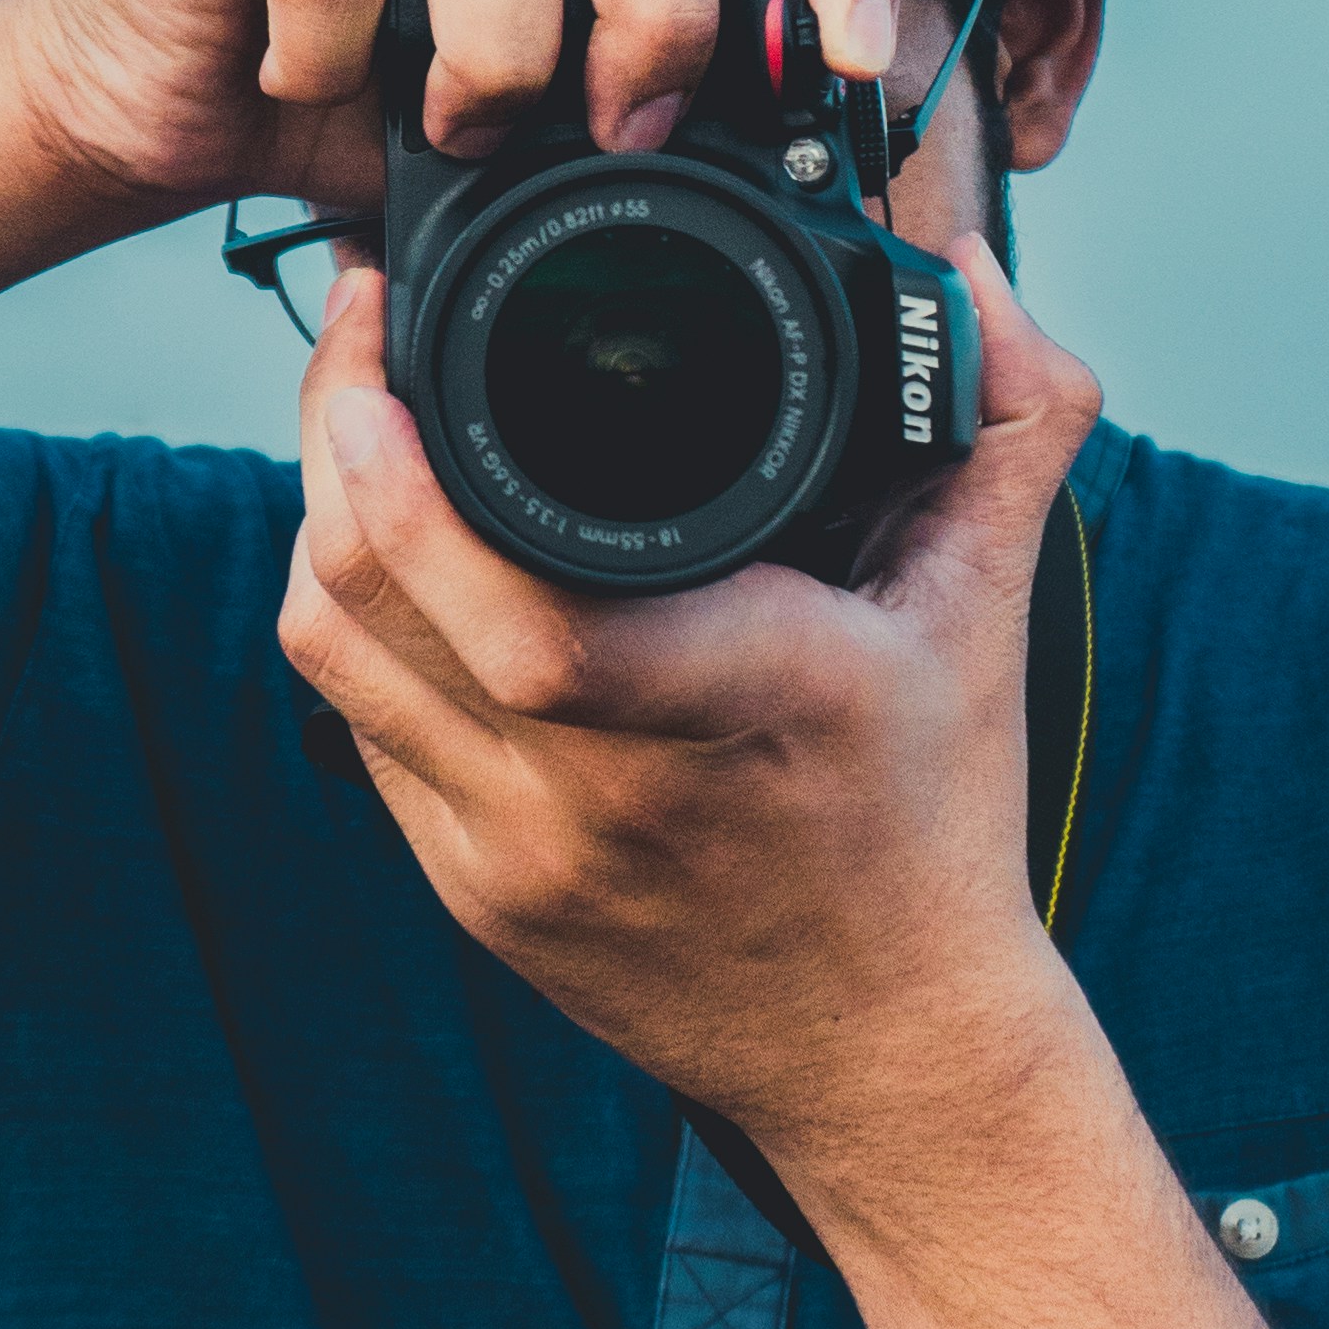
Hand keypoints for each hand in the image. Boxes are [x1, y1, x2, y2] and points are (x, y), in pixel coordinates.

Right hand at [6, 0, 915, 228]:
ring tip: (458, 125)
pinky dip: (334, 44)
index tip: (857, 57)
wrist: (146, 93)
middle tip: (622, 126)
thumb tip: (781, 154)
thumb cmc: (350, 85)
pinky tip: (304, 80)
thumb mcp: (531, 92)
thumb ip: (636, 81)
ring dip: (496, 34)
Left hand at [277, 237, 1106, 1208]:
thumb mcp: (988, 612)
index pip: (530, 617)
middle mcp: (598, 792)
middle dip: (332, 438)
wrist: (890, 1053)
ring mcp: (514, 855)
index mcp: (731, 704)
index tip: (390, 341)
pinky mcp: (471, 893)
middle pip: (373, 603)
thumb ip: (1010, 425)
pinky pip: (358, 729)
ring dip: (317, 523)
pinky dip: (349, 624)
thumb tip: (976, 275)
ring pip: (334, 658)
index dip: (409, 478)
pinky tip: (375, 553)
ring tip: (354, 424)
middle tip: (359, 333)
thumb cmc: (935, 820)